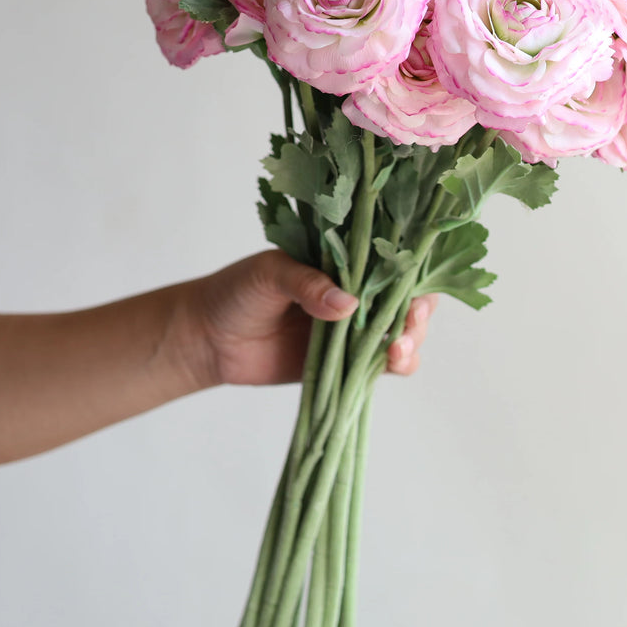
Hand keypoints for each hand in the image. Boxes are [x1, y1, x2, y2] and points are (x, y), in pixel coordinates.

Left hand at [179, 251, 436, 388]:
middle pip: (408, 300)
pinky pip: (381, 366)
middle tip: (409, 321)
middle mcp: (357, 294)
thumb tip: (348, 305)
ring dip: (411, 341)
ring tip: (396, 348)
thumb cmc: (237, 291)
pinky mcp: (346, 363)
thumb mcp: (269, 273)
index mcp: (344, 261)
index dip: (413, 272)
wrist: (208, 338)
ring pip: (402, 334)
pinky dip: (396, 366)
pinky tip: (391, 363)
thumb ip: (306, 284)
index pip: (392, 261)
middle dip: (418, 312)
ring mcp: (354, 330)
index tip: (416, 286)